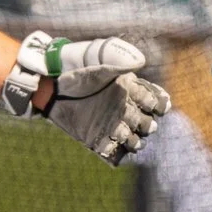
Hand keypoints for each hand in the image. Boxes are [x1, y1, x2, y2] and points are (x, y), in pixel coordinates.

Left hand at [6, 31, 168, 164]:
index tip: (153, 105)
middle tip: (142, 122)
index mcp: (130, 93)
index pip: (153, 101)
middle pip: (147, 124)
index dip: (157, 104)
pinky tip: (108, 145)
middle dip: (147, 125)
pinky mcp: (97, 139)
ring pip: (133, 140)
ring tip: (126, 137)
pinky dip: (111, 150)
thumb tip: (140, 61)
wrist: (54, 89)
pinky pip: (110, 150)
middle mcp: (124, 110)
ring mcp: (112, 126)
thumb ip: (119, 63)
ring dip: (134, 141)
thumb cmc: (79, 75)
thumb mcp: (99, 67)